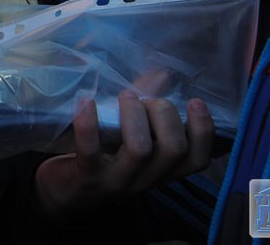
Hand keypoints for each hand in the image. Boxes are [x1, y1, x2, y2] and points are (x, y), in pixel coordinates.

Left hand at [34, 91, 213, 217]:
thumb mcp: (130, 138)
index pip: (197, 160)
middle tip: (146, 100)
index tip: (195, 101)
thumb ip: (147, 108)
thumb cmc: (104, 157)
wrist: (65, 193)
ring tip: (124, 96)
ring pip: (140, 150)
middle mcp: (145, 179)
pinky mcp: (86, 176)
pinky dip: (89, 122)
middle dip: (164, 114)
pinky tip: (86, 101)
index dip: (204, 131)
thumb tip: (162, 75)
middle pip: (174, 149)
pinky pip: (91, 150)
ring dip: (134, 114)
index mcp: (161, 170)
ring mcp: (116, 180)